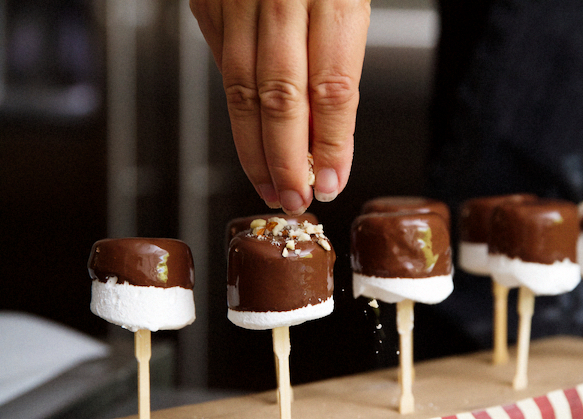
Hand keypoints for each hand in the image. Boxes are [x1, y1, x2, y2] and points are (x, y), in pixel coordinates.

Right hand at [190, 0, 370, 213]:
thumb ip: (338, 61)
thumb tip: (329, 140)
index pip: (332, 86)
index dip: (332, 143)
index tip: (331, 181)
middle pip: (281, 96)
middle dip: (287, 159)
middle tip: (295, 199)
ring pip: (242, 89)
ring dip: (254, 148)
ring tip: (271, 186)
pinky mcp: (208, 2)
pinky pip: (223, 64)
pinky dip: (237, 109)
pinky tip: (250, 140)